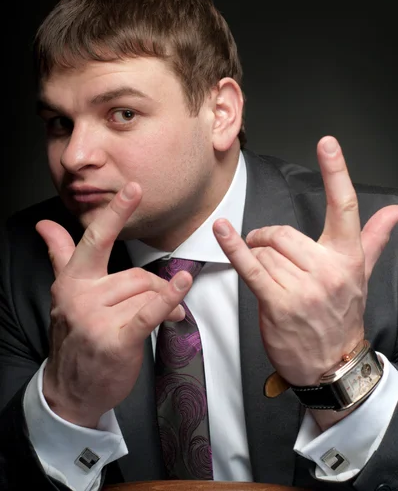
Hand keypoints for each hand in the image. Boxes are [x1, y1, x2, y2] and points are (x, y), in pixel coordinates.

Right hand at [36, 182, 191, 427]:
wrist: (70, 389)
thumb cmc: (75, 337)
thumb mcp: (65, 293)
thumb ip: (60, 254)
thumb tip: (44, 224)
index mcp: (73, 281)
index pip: (96, 240)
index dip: (116, 213)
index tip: (133, 189)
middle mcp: (81, 297)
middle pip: (137, 275)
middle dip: (154, 289)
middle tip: (161, 302)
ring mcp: (96, 320)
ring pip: (146, 294)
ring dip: (164, 304)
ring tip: (165, 317)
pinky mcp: (116, 341)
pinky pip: (148, 313)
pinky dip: (169, 299)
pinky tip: (182, 284)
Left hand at [213, 136, 397, 386]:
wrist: (332, 363)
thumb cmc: (342, 314)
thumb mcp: (360, 274)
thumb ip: (375, 238)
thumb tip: (394, 210)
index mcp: (347, 257)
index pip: (344, 207)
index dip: (336, 172)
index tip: (328, 144)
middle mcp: (328, 270)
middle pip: (282, 233)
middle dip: (268, 241)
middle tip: (269, 254)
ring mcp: (303, 288)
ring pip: (265, 253)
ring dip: (258, 260)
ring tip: (271, 278)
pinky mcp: (277, 303)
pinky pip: (251, 268)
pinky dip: (233, 248)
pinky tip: (222, 231)